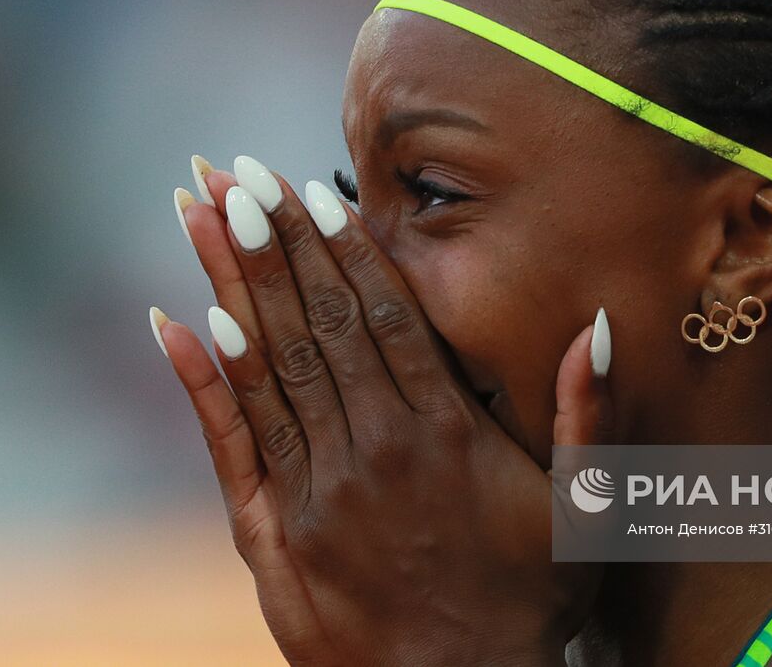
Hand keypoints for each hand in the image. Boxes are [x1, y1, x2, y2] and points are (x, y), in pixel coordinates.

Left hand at [152, 156, 614, 665]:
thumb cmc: (531, 600)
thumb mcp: (585, 510)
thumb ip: (587, 415)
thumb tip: (593, 325)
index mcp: (447, 433)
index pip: (385, 316)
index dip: (345, 248)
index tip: (312, 187)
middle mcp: (377, 448)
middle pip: (318, 324)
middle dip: (277, 242)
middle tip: (238, 172)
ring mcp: (320, 489)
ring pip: (270, 364)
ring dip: (232, 282)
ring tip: (201, 212)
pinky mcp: (278, 532)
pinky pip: (235, 442)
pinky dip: (205, 379)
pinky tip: (177, 319)